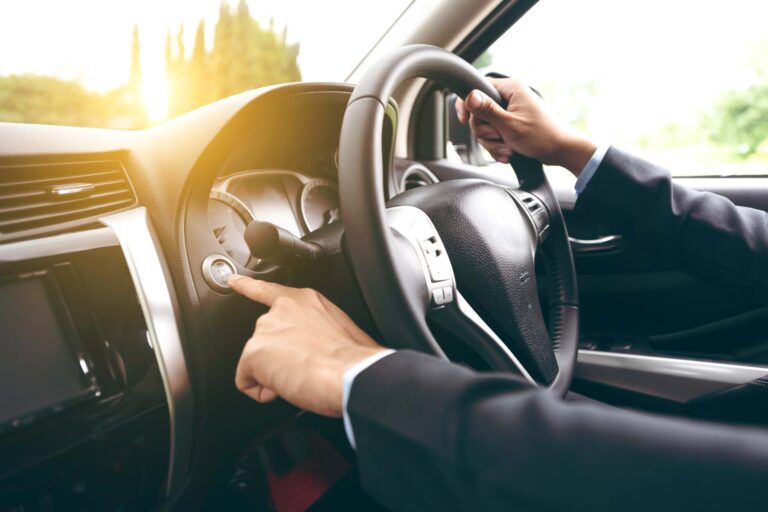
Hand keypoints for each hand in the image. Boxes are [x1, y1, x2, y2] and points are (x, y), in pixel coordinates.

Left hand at [229, 275, 387, 416]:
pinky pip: (246, 381)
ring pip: (256, 360)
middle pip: (264, 338)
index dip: (247, 285)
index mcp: (305, 301)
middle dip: (277, 358)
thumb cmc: (355, 360)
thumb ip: (318, 331)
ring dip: (272, 374)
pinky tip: (283, 389)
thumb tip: (317, 351)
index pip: (269, 290)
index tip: (232, 281)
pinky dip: (260, 391)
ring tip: (300, 378)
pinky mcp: (254, 352)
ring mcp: (265, 329)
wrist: (353, 374)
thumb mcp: (341, 331)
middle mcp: (281, 310)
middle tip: (304, 369)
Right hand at [455, 77, 595, 174]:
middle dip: (486, 132)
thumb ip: (487, 110)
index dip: (467, 105)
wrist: (561, 151)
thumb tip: (469, 96)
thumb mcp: (510, 125)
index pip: (477, 88)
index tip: (464, 120)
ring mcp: (509, 111)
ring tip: (507, 149)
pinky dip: (498, 146)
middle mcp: (509, 96)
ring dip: (493, 142)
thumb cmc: (542, 136)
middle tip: (499, 138)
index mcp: (510, 88)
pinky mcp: (510, 124)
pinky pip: (493, 135)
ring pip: (485, 127)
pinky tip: (507, 152)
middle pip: (478, 113)